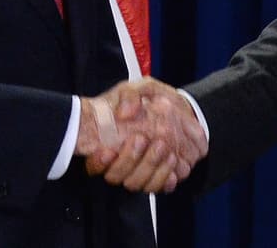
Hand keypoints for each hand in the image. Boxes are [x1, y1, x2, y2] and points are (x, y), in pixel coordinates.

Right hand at [78, 77, 207, 192]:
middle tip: (141, 139)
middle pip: (116, 175)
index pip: (94, 164)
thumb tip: (123, 114)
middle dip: (128, 159)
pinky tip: (172, 162)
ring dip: (149, 167)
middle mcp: (122, 162)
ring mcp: (140, 172)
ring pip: (136, 184)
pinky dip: (164, 177)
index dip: (98, 162)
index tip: (108, 150)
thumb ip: (130, 95)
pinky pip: (158, 187)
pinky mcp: (159, 178)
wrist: (182, 111)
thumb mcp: (142, 89)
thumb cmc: (156, 102)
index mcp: (110, 143)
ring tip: (163, 146)